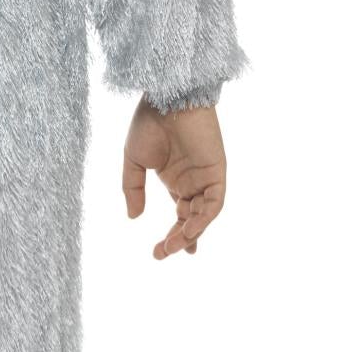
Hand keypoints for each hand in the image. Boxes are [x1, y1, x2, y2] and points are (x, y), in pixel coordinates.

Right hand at [122, 99, 226, 260]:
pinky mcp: (217, 172)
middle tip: (163, 253)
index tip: (161, 252)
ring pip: (203, 215)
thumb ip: (133, 188)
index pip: (180, 214)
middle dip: (179, 240)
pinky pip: (214, 203)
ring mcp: (206, 178)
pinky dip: (203, 219)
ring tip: (173, 247)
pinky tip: (189, 231)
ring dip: (190, 233)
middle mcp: (193, 182)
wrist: (166, 98)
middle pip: (191, 219)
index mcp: (175, 180)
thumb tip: (133, 218)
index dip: (174, 235)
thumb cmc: (149, 122)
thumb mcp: (133, 160)